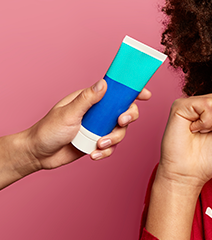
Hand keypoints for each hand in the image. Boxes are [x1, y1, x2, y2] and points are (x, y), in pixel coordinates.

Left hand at [0, 80, 149, 189]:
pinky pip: (111, 147)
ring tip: (99, 145)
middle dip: (127, 117)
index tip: (145, 94)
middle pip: (124, 111)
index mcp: (90, 100)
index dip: (131, 91)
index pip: (114, 91)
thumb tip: (104, 84)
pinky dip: (105, 152)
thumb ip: (87, 99)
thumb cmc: (47, 130)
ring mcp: (98, 128)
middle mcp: (97, 113)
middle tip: (121, 121)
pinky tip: (94, 154)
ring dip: (113, 139)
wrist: (38, 155)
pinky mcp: (97, 143)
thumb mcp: (68, 113)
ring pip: (120, 131)